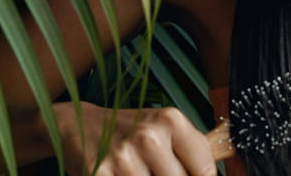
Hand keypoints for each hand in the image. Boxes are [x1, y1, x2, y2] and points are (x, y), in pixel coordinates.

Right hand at [51, 102, 218, 175]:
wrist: (79, 124)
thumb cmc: (128, 131)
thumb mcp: (162, 129)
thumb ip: (190, 152)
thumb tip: (210, 175)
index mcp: (170, 120)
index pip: (205, 169)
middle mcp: (148, 136)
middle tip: (155, 171)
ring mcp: (123, 157)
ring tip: (137, 172)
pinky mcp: (99, 173)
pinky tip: (122, 175)